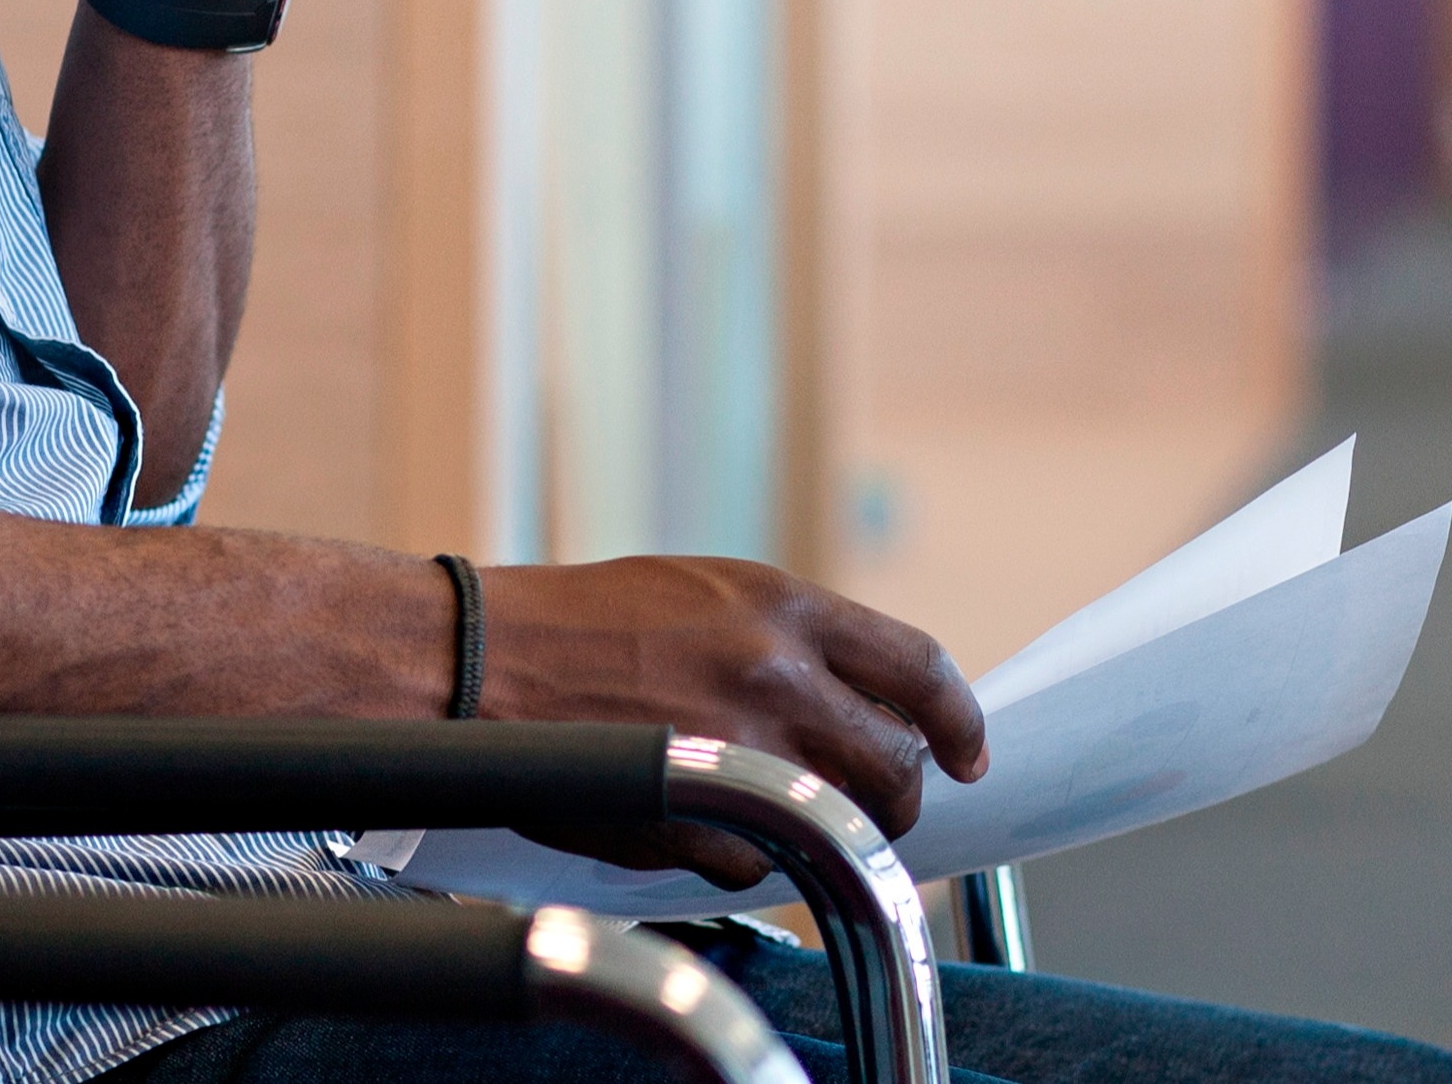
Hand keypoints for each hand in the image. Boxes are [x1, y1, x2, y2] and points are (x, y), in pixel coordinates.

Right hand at [474, 556, 990, 889]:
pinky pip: (757, 859)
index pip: (919, 667)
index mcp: (782, 607)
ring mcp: (735, 746)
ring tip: (778, 811)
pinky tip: (698, 819)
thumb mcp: (705, 592)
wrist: (482, 658)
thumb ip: (789, 638)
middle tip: (881, 804)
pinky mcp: (691, 814)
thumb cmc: (583, 622)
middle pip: (896, 763)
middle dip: (902, 795)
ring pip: (835, 819)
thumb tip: (864, 700)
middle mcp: (773, 672)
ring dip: (821, 827)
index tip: (968, 753)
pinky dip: (741, 851)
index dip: (959, 719)